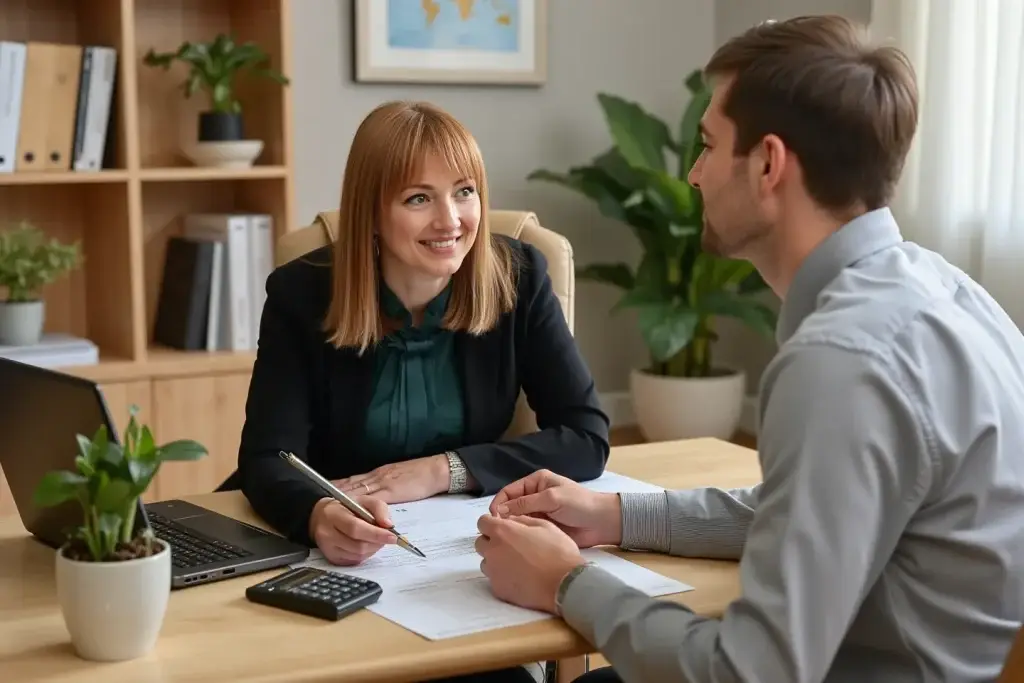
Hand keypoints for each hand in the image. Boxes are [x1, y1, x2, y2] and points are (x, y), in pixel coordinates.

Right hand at [308, 496, 396, 565]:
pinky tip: (366, 544)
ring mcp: (328, 548)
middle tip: (387, 537)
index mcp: (334, 514)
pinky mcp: (332, 559)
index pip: (355, 528)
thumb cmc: (346, 508)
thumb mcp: (363, 500)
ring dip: (373, 548)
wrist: (322, 517)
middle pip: (358, 545)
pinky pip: (355, 561)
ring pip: (358, 555)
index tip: (392, 537)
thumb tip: (389, 525)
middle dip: (378, 542)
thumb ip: (379, 508)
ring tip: (375, 538)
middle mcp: (327, 533)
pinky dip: (366, 554)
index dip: (376, 534)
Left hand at [334, 455, 448, 503]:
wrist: (436, 470)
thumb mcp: (400, 478)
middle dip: (336, 492)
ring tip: (329, 506)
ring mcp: (383, 484)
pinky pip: (372, 500)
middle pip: (352, 485)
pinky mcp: (391, 492)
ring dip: (343, 499)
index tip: (326, 489)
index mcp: (380, 474)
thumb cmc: (421, 475)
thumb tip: (378, 496)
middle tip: (320, 499)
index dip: (340, 485)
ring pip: (359, 491)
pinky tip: (351, 510)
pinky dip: (360, 505)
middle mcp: (377, 477)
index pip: (355, 479)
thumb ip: (387, 486)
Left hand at [474, 514, 584, 613]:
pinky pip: (494, 579)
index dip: (492, 523)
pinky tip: (520, 578)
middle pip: (481, 543)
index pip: (482, 522)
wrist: (565, 585)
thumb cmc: (558, 552)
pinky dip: (503, 577)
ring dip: (496, 560)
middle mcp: (493, 551)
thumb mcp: (545, 526)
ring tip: (516, 564)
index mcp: (503, 532)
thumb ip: (523, 520)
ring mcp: (493, 572)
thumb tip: (512, 519)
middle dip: (492, 541)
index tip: (502, 528)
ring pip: (486, 562)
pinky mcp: (498, 589)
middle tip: (511, 545)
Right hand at [489, 469, 621, 547]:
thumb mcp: (551, 499)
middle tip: (497, 530)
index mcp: (536, 482)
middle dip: (503, 516)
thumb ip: (525, 504)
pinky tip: (516, 542)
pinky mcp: (542, 527)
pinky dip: (520, 534)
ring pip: (517, 519)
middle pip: (510, 505)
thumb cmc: (579, 504)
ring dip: (511, 527)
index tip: (494, 517)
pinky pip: (526, 530)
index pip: (509, 491)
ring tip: (505, 538)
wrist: (601, 522)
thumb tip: (499, 511)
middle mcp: (534, 496)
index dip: (499, 503)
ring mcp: (538, 512)